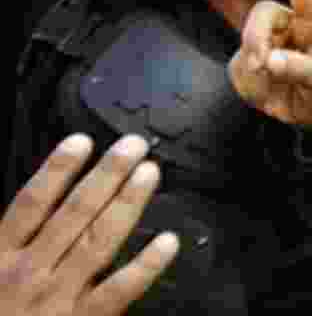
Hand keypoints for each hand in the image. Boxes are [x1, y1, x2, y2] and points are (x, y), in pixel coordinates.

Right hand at [0, 134, 177, 315]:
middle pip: (74, 213)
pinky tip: (169, 242)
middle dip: (106, 175)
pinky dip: (146, 266)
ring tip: (149, 174)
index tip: (82, 141)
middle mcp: (30, 271)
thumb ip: (5, 237)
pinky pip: (120, 291)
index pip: (30, 204)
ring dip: (127, 203)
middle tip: (134, 145)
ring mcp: (59, 297)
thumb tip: (27, 204)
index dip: (56, 170)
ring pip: (99, 241)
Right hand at [230, 0, 311, 127]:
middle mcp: (288, 27)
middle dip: (256, 38)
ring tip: (276, 89)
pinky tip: (267, 94)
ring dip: (255, 70)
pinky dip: (250, 86)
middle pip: (261, 14)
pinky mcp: (249, 62)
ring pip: (246, 43)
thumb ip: (302, 71)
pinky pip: (238, 68)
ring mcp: (267, 43)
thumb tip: (270, 61)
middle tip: (264, 66)